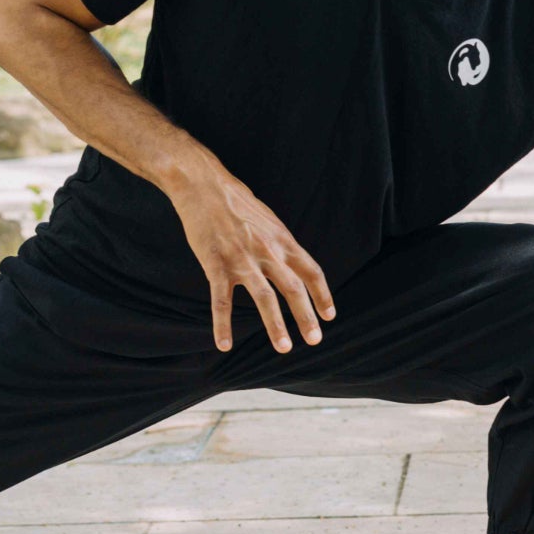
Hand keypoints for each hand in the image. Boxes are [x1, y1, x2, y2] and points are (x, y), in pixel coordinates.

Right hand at [167, 160, 334, 353]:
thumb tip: (292, 259)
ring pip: (264, 298)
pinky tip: (224, 345)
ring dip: (275, 325)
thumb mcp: (267, 218)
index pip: (311, 271)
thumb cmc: (235, 201)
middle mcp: (267, 251)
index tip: (329, 315)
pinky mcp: (216, 265)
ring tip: (284, 348)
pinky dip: (222, 326)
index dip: (323, 295)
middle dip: (306, 317)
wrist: (203, 185)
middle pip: (294, 289)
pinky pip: (221, 302)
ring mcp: (242, 260)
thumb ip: (280, 242)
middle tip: (315, 340)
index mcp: (282, 240)